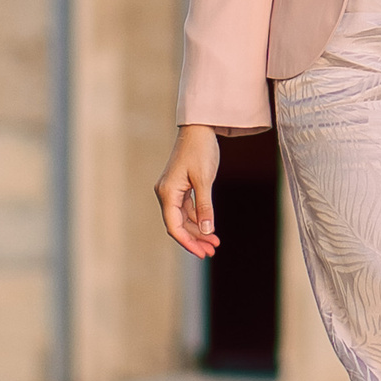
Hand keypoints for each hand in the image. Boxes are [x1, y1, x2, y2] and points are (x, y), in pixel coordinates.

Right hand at [155, 125, 221, 258]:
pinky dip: (198, 219)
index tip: (203, 253)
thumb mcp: (205, 179)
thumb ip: (205, 206)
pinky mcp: (180, 187)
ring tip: (215, 243)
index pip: (174, 226)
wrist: (199, 128)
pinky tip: (210, 228)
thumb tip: (208, 230)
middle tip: (213, 251)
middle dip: (195, 239)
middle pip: (178, 225)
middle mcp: (166, 193)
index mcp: (167, 192)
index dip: (188, 242)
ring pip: (183, 218)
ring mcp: (172, 191)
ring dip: (198, 231)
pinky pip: (187, 209)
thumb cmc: (200, 150)